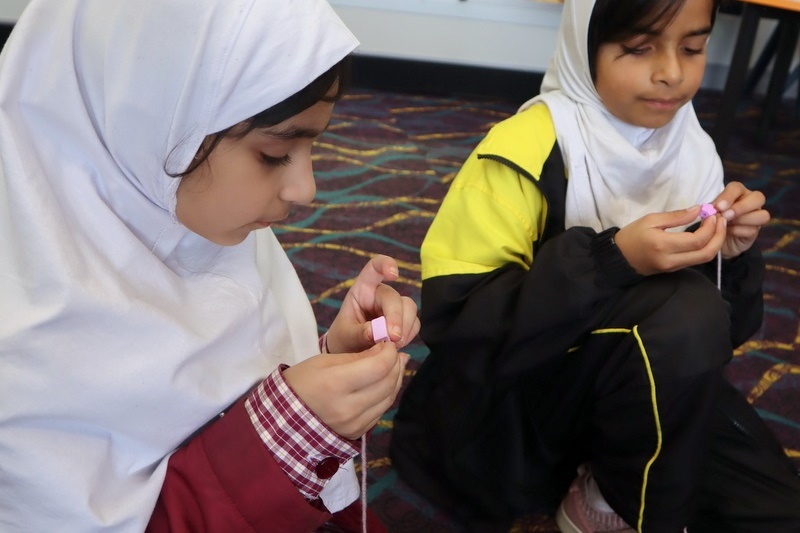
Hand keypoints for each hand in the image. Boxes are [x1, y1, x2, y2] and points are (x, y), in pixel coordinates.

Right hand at [282, 343, 408, 438]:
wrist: (284, 420)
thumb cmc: (301, 383)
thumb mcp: (324, 362)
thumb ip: (357, 357)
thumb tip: (384, 350)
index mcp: (335, 384)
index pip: (379, 367)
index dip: (389, 352)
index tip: (387, 342)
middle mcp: (348, 407)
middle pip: (388, 382)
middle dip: (395, 363)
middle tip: (393, 352)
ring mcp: (354, 423)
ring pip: (389, 397)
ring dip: (396, 378)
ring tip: (394, 364)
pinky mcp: (358, 432)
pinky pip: (381, 410)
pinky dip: (387, 394)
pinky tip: (384, 383)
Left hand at [325, 255, 419, 353]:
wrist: (351, 354)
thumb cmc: (345, 339)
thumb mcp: (345, 336)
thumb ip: (359, 333)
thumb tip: (377, 331)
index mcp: (362, 291)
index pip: (374, 268)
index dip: (385, 265)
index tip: (393, 274)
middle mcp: (380, 295)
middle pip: (395, 298)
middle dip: (395, 318)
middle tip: (392, 338)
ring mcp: (394, 307)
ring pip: (409, 308)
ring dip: (405, 328)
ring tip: (392, 345)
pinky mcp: (404, 320)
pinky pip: (414, 323)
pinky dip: (409, 335)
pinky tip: (397, 346)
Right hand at [615, 206, 726, 274]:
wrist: (618, 257)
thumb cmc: (631, 235)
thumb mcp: (650, 220)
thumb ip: (676, 216)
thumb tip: (698, 210)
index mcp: (663, 245)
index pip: (697, 240)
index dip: (710, 227)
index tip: (712, 214)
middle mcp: (671, 260)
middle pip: (706, 253)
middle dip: (719, 237)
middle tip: (721, 221)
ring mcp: (673, 267)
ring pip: (703, 259)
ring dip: (715, 243)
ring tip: (716, 227)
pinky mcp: (673, 270)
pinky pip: (695, 260)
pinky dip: (705, 248)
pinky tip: (705, 236)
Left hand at [711, 182, 769, 258]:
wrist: (714, 238)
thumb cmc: (712, 220)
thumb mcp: (709, 212)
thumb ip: (711, 209)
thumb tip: (710, 209)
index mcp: (737, 192)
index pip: (737, 187)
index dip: (728, 196)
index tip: (717, 207)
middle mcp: (750, 201)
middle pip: (758, 197)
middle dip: (741, 207)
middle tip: (725, 215)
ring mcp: (756, 216)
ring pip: (762, 215)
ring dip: (742, 220)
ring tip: (726, 224)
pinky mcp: (755, 231)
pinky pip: (753, 230)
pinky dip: (738, 231)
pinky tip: (727, 232)